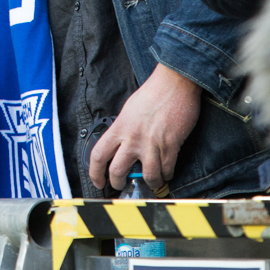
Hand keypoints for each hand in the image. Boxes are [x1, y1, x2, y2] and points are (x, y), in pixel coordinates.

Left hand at [88, 65, 201, 191]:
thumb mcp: (129, 110)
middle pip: (118, 170)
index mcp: (119, 127)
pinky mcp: (171, 145)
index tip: (98, 181)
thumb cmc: (152, 93)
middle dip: (118, 183)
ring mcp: (151, 143)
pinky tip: (167, 172)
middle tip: (121, 185)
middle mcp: (132, 138)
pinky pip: (167, 169)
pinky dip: (167, 174)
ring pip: (147, 176)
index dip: (95, 173)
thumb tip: (121, 144)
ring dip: (150, 182)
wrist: (174, 83)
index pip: (98, 155)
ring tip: (152, 181)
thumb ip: (123, 129)